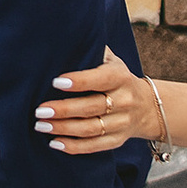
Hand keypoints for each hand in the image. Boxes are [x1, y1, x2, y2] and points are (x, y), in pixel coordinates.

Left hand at [34, 48, 155, 154]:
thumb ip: (91, 51)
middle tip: (39, 110)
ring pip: (91, 129)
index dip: (79, 81)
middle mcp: (124, 100)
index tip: (55, 82)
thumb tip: (61, 40)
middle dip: (64, 110)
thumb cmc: (116, 77)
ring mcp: (122, 123)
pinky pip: (95, 146)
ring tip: (41, 126)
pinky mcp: (118, 140)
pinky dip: (74, 147)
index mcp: (120, 77)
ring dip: (64, 129)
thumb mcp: (110, 60)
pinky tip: (55, 143)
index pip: (99, 79)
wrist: (147, 105)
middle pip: (92, 107)